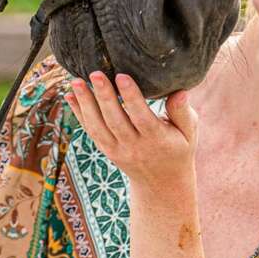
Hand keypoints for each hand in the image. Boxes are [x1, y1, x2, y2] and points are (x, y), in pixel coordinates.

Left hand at [63, 71, 197, 189]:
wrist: (161, 184)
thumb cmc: (178, 149)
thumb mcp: (188, 133)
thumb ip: (183, 112)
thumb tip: (180, 92)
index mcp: (157, 140)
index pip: (142, 117)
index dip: (131, 97)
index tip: (122, 75)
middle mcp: (134, 147)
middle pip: (115, 121)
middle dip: (104, 96)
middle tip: (95, 73)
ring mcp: (117, 150)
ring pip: (98, 127)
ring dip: (85, 103)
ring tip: (76, 81)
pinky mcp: (106, 150)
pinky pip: (91, 131)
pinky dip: (79, 114)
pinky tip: (70, 96)